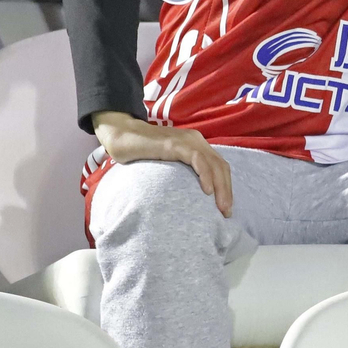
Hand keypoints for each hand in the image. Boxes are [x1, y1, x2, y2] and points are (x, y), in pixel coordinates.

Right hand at [92, 111, 233, 216]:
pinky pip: (197, 159)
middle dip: (227, 191)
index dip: (225, 187)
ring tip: (221, 207)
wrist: (121, 134)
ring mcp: (187, 141)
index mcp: (196, 145)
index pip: (219, 166)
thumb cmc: (140, 152)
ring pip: (214, 164)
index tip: (225, 209)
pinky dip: (205, 175)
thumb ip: (179, 173)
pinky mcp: (175, 144)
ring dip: (221, 187)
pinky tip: (207, 190)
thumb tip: (186, 196)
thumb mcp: (167, 164)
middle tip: (227, 213)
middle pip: (221, 167)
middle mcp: (196, 141)